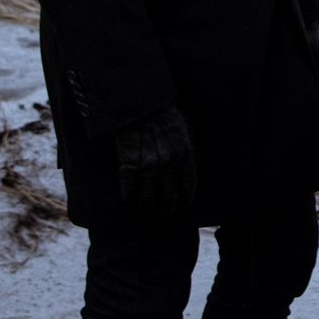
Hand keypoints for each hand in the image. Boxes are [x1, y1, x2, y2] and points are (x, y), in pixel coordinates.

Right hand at [111, 105, 195, 220]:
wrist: (141, 101)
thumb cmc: (165, 113)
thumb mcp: (186, 129)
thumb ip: (189, 150)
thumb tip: (190, 170)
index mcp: (185, 153)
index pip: (188, 185)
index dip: (185, 200)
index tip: (182, 209)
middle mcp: (169, 162)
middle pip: (169, 195)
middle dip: (167, 210)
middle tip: (163, 217)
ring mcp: (148, 163)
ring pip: (149, 196)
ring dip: (148, 209)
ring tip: (147, 214)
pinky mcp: (128, 162)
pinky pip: (128, 186)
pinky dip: (128, 196)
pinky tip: (128, 201)